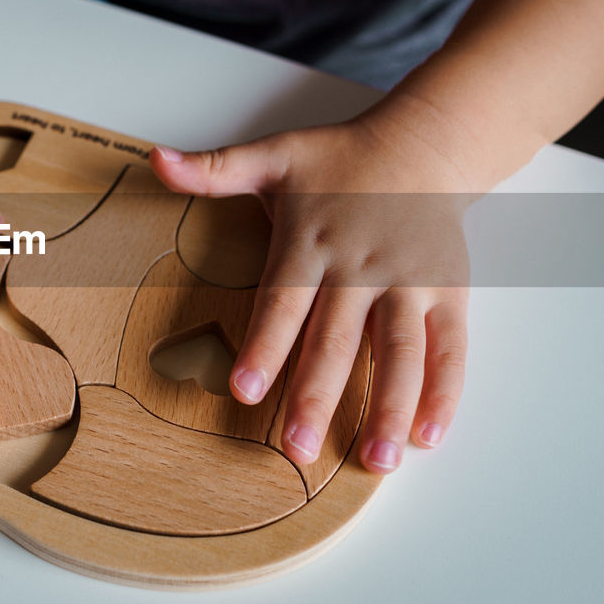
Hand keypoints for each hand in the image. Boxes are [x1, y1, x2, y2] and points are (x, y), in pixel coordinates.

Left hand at [150, 112, 473, 473]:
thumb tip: (154, 161)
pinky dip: (444, 393)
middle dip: (317, 397)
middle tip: (298, 449)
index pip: (284, 302)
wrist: (423, 142)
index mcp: (312, 242)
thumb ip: (214, 169)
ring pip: (400, 353)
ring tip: (374, 461)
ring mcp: (409, 283)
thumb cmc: (340, 158)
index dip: (265, 346)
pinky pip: (449, 348)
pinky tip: (428, 436)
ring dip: (388, 408)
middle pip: (337, 341)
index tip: (245, 390)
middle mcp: (360, 268)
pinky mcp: (447, 292)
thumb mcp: (273, 155)